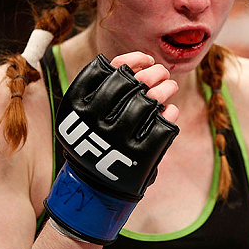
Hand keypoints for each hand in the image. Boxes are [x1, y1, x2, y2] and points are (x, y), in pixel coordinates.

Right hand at [45, 53, 179, 243]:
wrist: (93, 189)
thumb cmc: (94, 144)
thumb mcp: (83, 116)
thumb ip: (104, 88)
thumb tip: (142, 63)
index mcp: (78, 106)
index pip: (107, 70)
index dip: (130, 60)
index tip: (145, 59)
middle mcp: (96, 121)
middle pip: (133, 82)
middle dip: (153, 72)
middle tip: (161, 73)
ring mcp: (119, 139)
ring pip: (150, 101)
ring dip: (166, 88)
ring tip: (170, 86)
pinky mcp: (139, 157)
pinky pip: (163, 127)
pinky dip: (170, 115)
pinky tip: (169, 112)